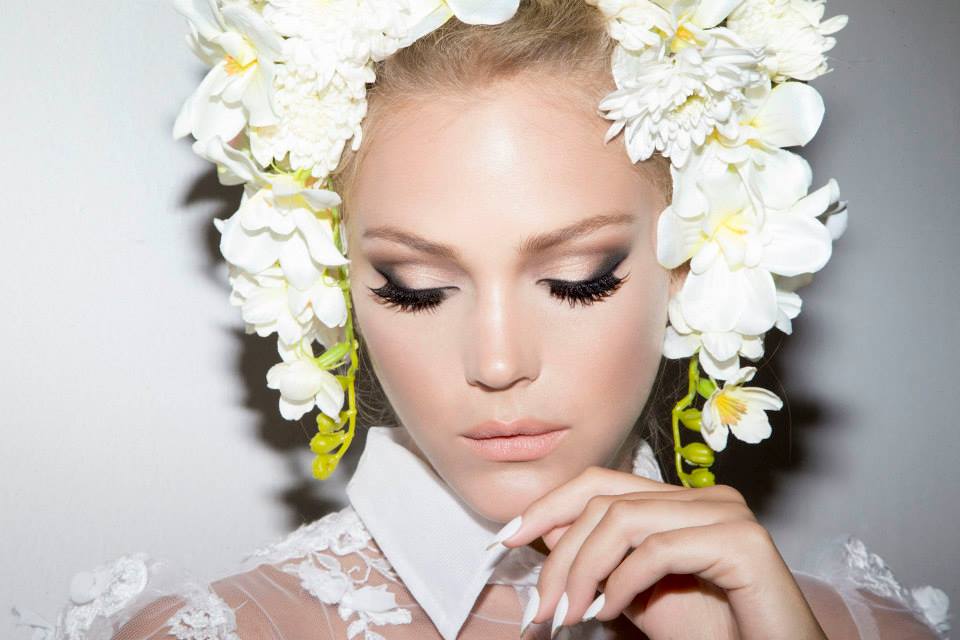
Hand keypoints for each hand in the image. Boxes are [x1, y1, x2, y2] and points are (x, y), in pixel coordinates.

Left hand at [498, 466, 827, 639]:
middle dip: (561, 554)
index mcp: (681, 502)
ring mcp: (726, 513)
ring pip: (625, 520)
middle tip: (541, 606)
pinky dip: (622, 582)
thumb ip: (598, 559)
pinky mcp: (742, 541)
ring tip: (569, 615)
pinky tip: (610, 613)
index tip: (507, 536)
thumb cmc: (709, 634)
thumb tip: (543, 529)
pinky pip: (658, 549)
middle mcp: (706, 497)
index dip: (549, 504)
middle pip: (606, 500)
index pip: (601, 482)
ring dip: (583, 571)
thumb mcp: (633, 594)